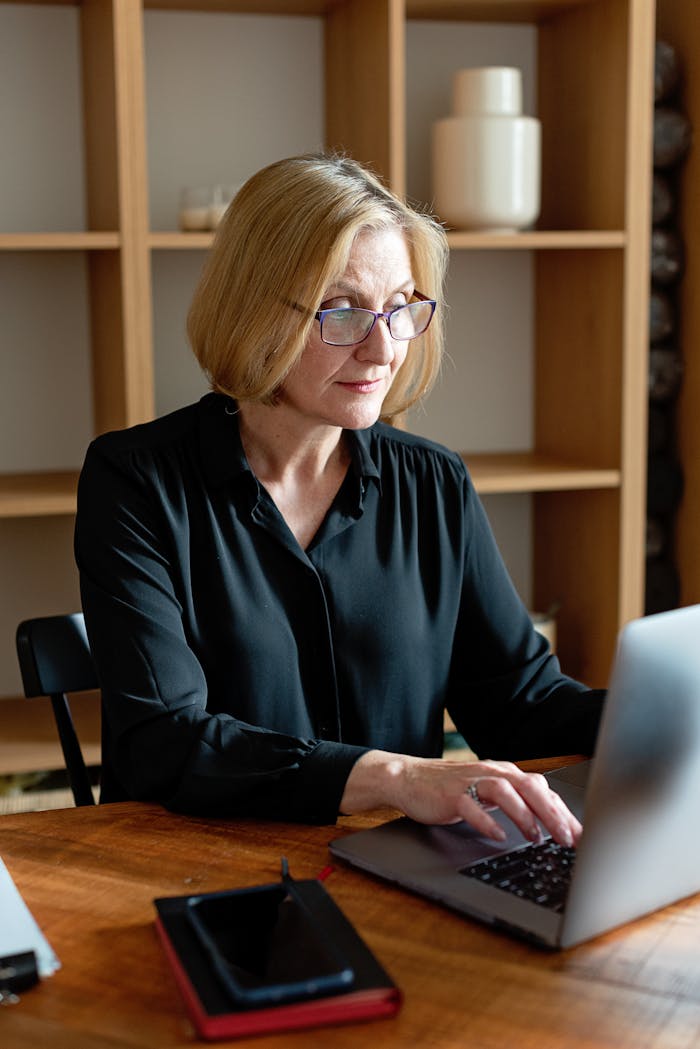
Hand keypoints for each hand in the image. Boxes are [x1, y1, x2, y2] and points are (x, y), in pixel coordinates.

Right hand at [341, 752, 580, 846]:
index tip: (581, 836)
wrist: (410, 778)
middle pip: (530, 787)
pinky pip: (472, 806)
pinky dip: (487, 821)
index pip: (542, 790)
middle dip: (552, 814)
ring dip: (524, 815)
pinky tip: (498, 836)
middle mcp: (492, 772)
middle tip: (568, 838)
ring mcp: (471, 781)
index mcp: (505, 773)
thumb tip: (551, 822)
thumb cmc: (453, 789)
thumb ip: (517, 802)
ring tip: (536, 837)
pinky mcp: (452, 793)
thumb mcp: (489, 793)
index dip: (564, 812)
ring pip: (505, 791)